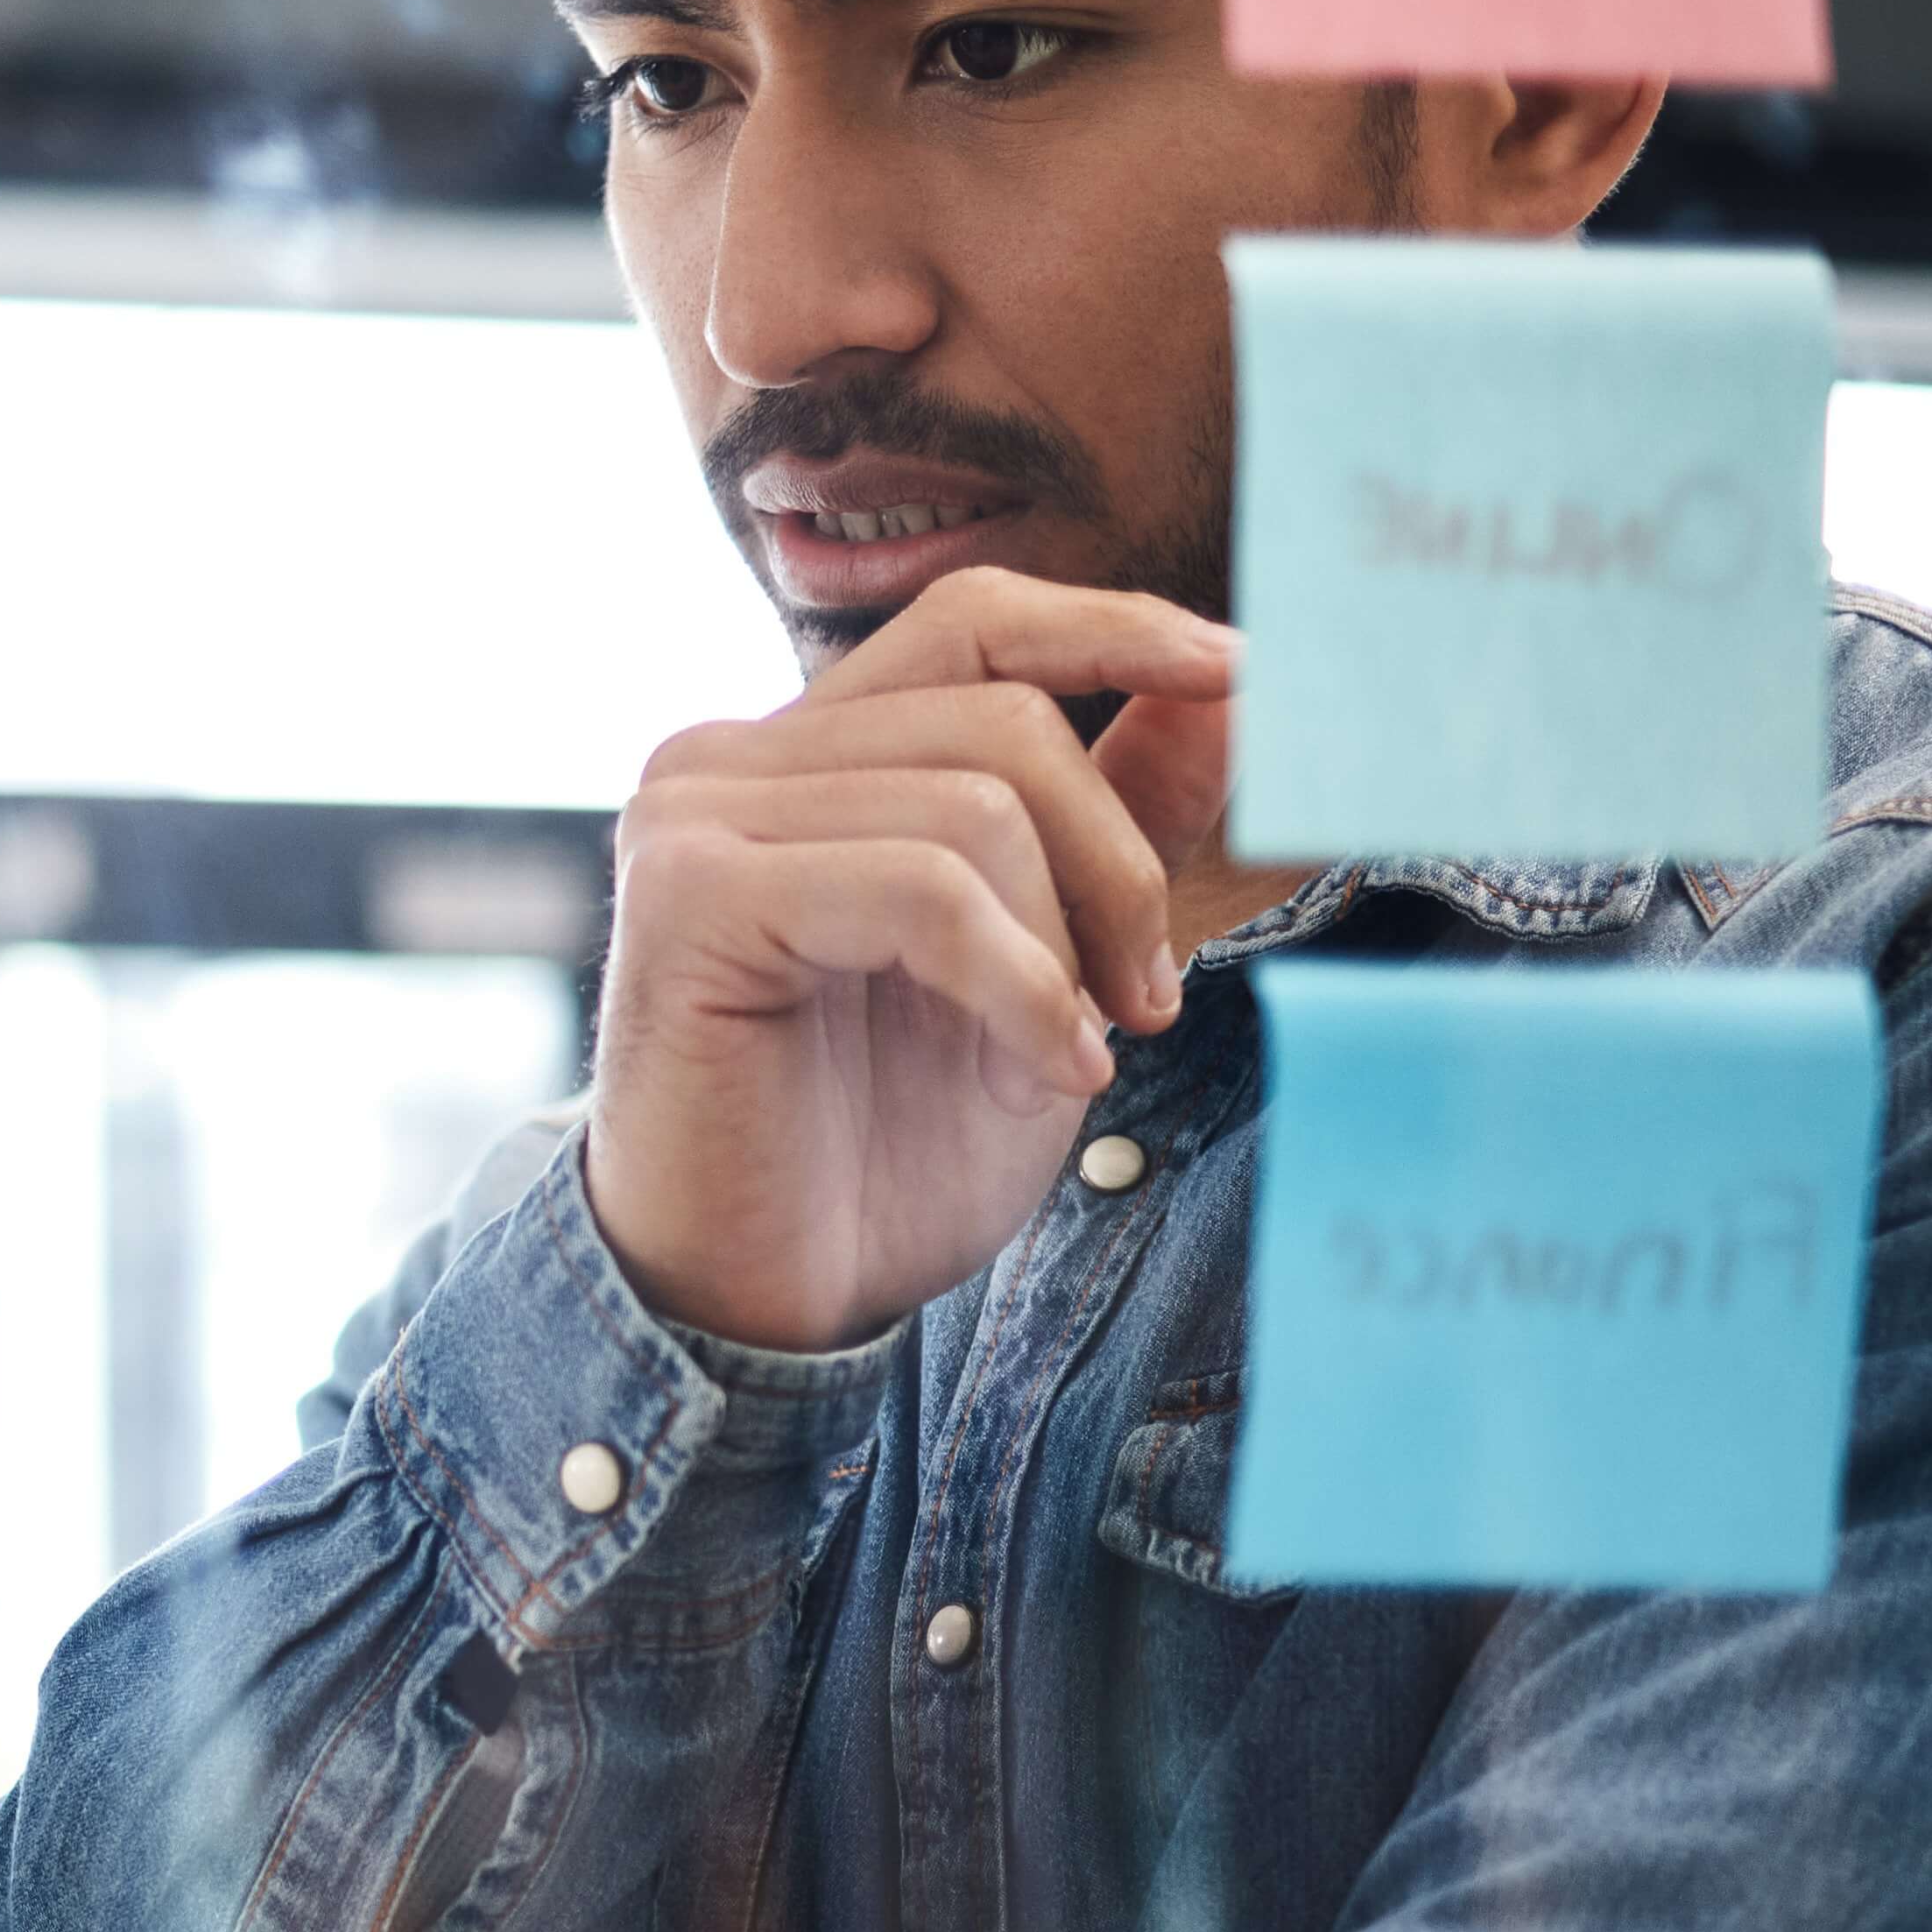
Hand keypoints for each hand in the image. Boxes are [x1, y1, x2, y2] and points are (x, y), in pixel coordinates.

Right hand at [583, 567, 1236, 1355]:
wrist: (763, 1305)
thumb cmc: (882, 1150)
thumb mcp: (1047, 969)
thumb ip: (1113, 823)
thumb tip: (1226, 680)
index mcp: (805, 761)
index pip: (974, 626)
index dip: (1113, 629)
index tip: (1242, 677)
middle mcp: (728, 761)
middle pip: (1002, 716)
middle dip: (1117, 860)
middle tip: (1151, 997)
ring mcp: (694, 818)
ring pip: (971, 803)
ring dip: (1067, 946)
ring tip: (1072, 1058)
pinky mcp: (689, 896)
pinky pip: (918, 887)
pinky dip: (1015, 984)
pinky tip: (1040, 1073)